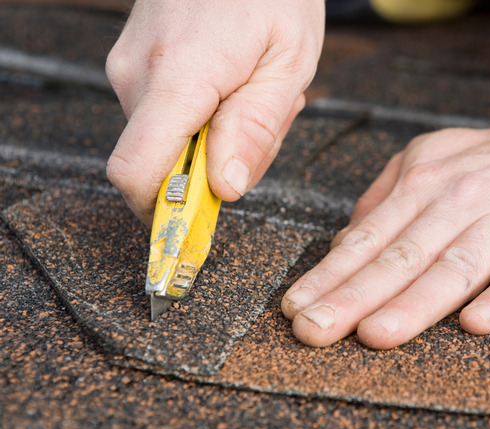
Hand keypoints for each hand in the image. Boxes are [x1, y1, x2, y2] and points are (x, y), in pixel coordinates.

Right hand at [105, 0, 324, 223]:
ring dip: (219, 137)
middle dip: (219, 166)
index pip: (137, 173)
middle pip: (165, 165)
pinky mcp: (134, 66)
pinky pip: (167, 117)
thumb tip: (223, 188)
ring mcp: (129, 69)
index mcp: (178, 77)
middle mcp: (137, 75)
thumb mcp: (288, 63)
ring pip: (169, 142)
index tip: (198, 232)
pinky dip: (207, 116)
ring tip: (256, 90)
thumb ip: (256, 129)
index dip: (164, 215)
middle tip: (266, 120)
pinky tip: (236, 82)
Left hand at [280, 32, 489, 348]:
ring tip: (377, 333)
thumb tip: (345, 242)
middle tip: (313, 331)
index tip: (295, 309)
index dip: (329, 275)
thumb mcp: (435, 161)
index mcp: (425, 181)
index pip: (369, 236)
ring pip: (458, 263)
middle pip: (403, 254)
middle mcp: (462, 196)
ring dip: (415, 301)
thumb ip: (388, 198)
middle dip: (354, 295)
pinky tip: (478, 323)